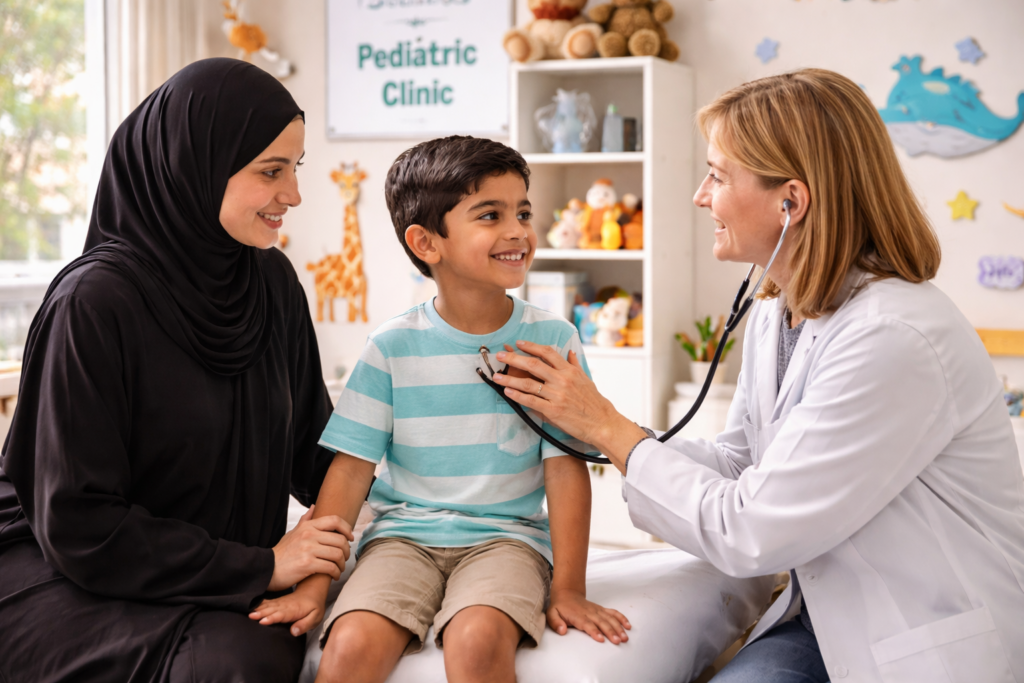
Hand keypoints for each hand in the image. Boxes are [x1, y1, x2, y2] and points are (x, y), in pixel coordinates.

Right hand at [249, 587, 325, 636]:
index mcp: (294, 610)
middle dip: (261, 613)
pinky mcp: (277, 602)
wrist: (312, 592)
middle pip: (271, 610)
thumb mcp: (316, 617)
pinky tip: (251, 607)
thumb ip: (305, 624)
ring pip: (267, 606)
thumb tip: (293, 632)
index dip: (272, 618)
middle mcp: (285, 606)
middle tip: (250, 616)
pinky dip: (258, 604)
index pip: (282, 614)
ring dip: (258, 609)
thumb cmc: (314, 607)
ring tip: (248, 613)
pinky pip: (266, 603)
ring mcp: (280, 603)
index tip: (262, 621)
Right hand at [268, 505, 353, 590]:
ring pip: (337, 554)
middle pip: (340, 539)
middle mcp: (309, 535)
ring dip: (342, 564)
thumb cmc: (282, 552)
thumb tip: (314, 507)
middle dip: (346, 550)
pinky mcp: (307, 564)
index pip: (335, 520)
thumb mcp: (293, 532)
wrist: (267, 569)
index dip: (347, 528)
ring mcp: (308, 549)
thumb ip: (305, 520)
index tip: (350, 537)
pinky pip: (330, 567)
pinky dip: (336, 573)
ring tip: (339, 568)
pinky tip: (334, 575)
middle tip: (344, 558)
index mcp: (308, 526)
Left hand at [493, 340, 624, 447]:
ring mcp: (557, 395)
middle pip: (533, 364)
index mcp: (569, 370)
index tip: (518, 343)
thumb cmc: (594, 402)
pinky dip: (517, 396)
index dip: (531, 346)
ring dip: (509, 378)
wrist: (602, 422)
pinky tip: (507, 392)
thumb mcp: (586, 379)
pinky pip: (531, 401)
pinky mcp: (553, 410)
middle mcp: (562, 380)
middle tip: (499, 355)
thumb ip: (575, 365)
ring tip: (496, 375)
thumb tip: (569, 352)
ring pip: (528, 383)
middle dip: (514, 358)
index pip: (547, 353)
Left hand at [547, 588, 630, 643]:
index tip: (601, 639)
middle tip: (617, 641)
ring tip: (624, 637)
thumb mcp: (551, 613)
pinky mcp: (601, 609)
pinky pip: (613, 612)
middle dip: (610, 631)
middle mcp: (589, 612)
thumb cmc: (560, 606)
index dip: (594, 631)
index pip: (587, 624)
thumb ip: (555, 622)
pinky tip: (628, 626)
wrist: (567, 593)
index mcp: (578, 615)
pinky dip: (621, 618)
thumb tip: (562, 631)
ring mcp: (597, 610)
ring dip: (618, 627)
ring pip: (609, 618)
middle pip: (601, 622)